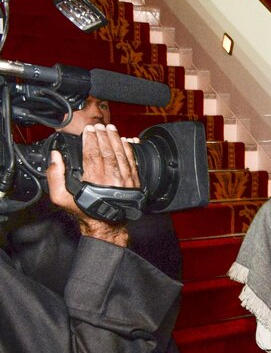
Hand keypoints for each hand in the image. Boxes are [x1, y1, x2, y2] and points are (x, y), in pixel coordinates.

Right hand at [46, 124, 138, 245]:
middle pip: (107, 152)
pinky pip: (133, 164)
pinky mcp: (135, 184)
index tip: (88, 130)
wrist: (106, 226)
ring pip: (121, 156)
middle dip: (103, 136)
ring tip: (111, 129)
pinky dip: (129, 151)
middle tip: (99, 126)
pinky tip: (126, 141)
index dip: (90, 140)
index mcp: (94, 182)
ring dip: (116, 140)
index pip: (92, 154)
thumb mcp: (60, 198)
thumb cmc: (84, 211)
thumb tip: (55, 156)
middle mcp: (111, 181)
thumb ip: (54, 176)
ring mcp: (125, 183)